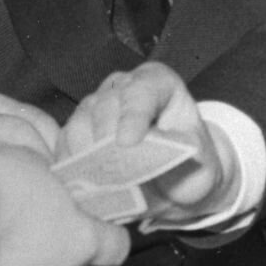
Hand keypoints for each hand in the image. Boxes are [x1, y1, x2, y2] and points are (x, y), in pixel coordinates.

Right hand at [0, 144, 129, 265]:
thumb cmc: (0, 188)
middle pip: (72, 259)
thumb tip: (50, 182)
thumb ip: (54, 181)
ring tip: (6, 225)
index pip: (116, 247)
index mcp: (80, 242)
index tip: (96, 217)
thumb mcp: (36, 161)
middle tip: (43, 213)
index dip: (109, 231)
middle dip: (61, 238)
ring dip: (27, 252)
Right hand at [59, 61, 230, 220]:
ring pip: (80, 122)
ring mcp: (96, 106)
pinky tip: (83, 181)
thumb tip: (150, 153)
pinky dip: (72, 164)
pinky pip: (65, 142)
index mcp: (158, 83)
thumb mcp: (200, 159)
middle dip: (108, 139)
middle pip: (106, 105)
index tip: (128, 143)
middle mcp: (123, 87)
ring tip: (101, 180)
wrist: (176, 182)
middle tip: (115, 172)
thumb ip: (180, 151)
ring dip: (88, 155)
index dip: (133, 115)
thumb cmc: (191, 165)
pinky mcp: (78, 130)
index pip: (142, 90)